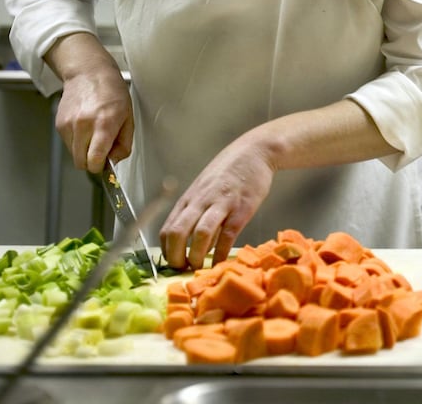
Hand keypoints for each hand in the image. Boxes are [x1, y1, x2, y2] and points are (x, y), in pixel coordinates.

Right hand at [46, 32, 133, 173]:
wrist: (88, 73)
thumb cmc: (112, 93)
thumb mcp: (128, 118)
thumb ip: (124, 144)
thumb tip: (114, 162)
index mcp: (104, 124)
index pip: (94, 161)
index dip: (101, 167)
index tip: (106, 163)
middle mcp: (83, 125)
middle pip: (81, 163)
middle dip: (92, 162)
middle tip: (102, 149)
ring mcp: (68, 124)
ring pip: (74, 155)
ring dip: (84, 151)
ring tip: (94, 134)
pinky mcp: (59, 124)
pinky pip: (68, 144)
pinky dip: (77, 142)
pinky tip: (85, 127)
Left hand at [160, 135, 275, 269]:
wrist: (254, 152)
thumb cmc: (228, 171)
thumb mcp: (205, 188)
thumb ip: (197, 211)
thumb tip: (191, 239)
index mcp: (189, 199)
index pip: (167, 229)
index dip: (166, 251)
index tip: (173, 264)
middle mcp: (201, 201)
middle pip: (178, 232)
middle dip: (176, 257)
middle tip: (183, 269)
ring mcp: (221, 204)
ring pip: (201, 234)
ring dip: (197, 256)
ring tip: (199, 267)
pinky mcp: (242, 208)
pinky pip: (228, 234)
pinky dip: (222, 252)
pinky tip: (220, 261)